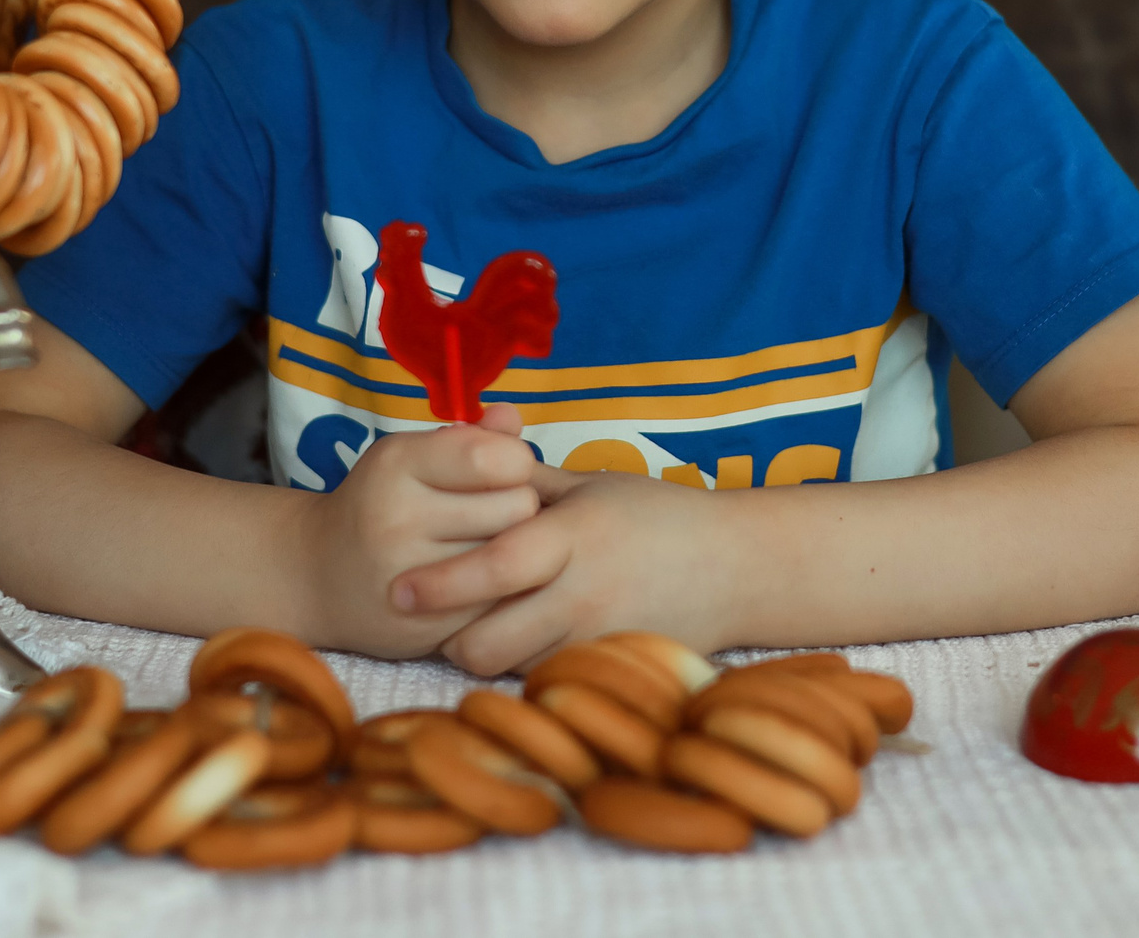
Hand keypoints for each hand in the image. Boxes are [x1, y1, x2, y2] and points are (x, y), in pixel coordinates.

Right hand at [302, 406, 542, 657]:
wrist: (316, 575)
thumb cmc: (381, 504)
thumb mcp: (412, 457)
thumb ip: (470, 437)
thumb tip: (511, 416)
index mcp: (397, 463)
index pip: (494, 458)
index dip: (515, 462)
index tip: (501, 471)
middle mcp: (398, 518)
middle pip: (516, 507)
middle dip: (518, 506)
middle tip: (495, 513)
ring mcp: (410, 577)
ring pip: (512, 556)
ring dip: (510, 551)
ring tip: (484, 544)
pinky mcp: (426, 625)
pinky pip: (498, 602)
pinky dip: (498, 591)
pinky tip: (475, 582)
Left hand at [388, 462, 740, 674]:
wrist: (738, 566)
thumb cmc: (659, 516)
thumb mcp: (593, 487)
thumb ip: (528, 483)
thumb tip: (466, 458)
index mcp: (576, 535)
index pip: (496, 566)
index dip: (443, 583)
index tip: (399, 590)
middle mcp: (586, 593)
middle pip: (490, 642)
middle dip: (451, 638)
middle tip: (438, 620)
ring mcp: (601, 638)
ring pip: (514, 670)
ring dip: (488, 656)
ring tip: (483, 627)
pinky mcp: (613, 667)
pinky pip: (548, 681)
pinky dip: (528, 668)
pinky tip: (530, 643)